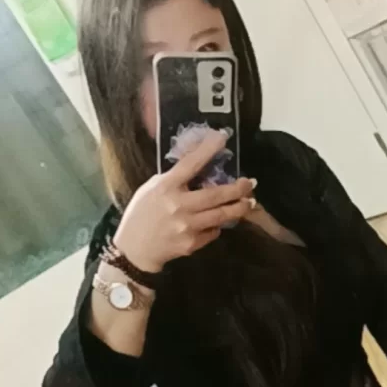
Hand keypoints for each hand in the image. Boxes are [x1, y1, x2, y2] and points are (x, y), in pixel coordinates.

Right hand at [113, 130, 254, 272]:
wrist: (135, 248)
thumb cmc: (143, 213)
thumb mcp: (154, 188)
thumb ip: (175, 178)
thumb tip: (199, 162)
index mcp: (166, 187)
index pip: (190, 164)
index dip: (207, 150)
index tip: (223, 138)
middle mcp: (178, 206)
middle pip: (215, 195)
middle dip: (237, 189)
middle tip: (251, 183)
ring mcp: (186, 226)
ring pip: (221, 216)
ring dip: (238, 209)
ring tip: (249, 203)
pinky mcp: (192, 244)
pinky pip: (213, 232)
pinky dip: (217, 226)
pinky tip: (217, 222)